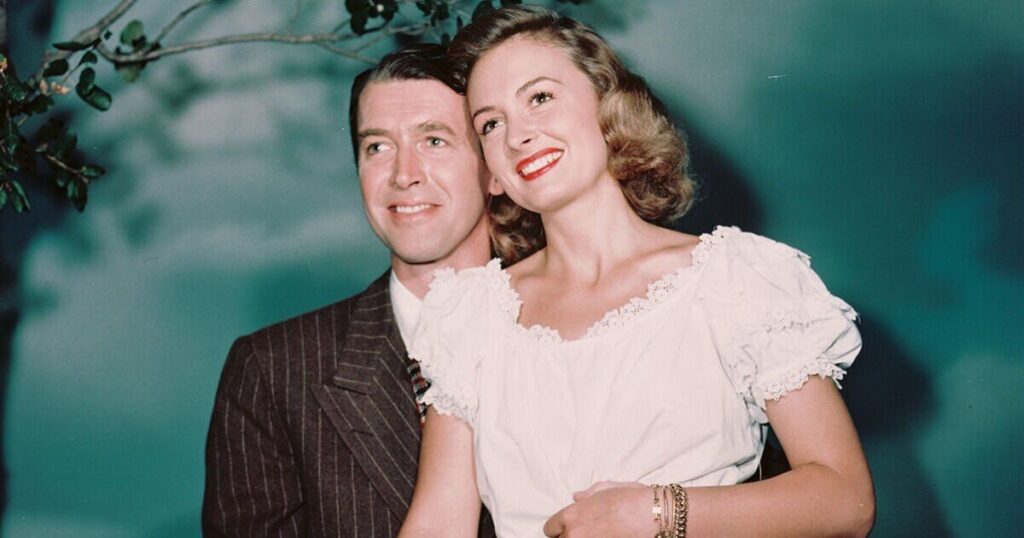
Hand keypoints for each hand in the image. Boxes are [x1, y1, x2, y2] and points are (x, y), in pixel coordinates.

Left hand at [542, 481, 656, 536]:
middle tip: (586, 533)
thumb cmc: (632, 499)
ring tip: (598, 535)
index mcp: (571, 515)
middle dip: (570, 536)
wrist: (653, 515)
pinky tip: (608, 537)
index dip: (560, 528)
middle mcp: (574, 534)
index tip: (567, 529)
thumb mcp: (606, 489)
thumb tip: (576, 497)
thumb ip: (587, 495)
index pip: (550, 528)